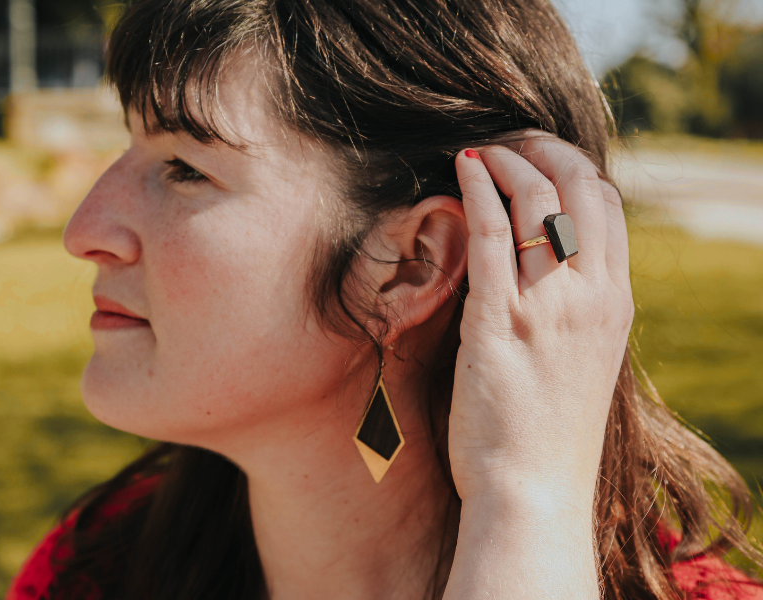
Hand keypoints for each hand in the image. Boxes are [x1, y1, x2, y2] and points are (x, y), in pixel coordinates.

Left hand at [448, 134, 633, 506]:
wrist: (534, 492)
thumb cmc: (550, 433)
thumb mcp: (584, 362)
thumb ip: (574, 310)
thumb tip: (546, 268)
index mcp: (615, 304)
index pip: (608, 207)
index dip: (575, 167)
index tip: (541, 157)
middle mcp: (591, 296)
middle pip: (581, 188)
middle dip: (545, 149)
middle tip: (509, 140)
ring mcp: (548, 307)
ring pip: (537, 200)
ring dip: (508, 160)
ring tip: (479, 150)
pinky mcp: (499, 322)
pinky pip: (492, 234)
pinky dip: (479, 190)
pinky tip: (464, 167)